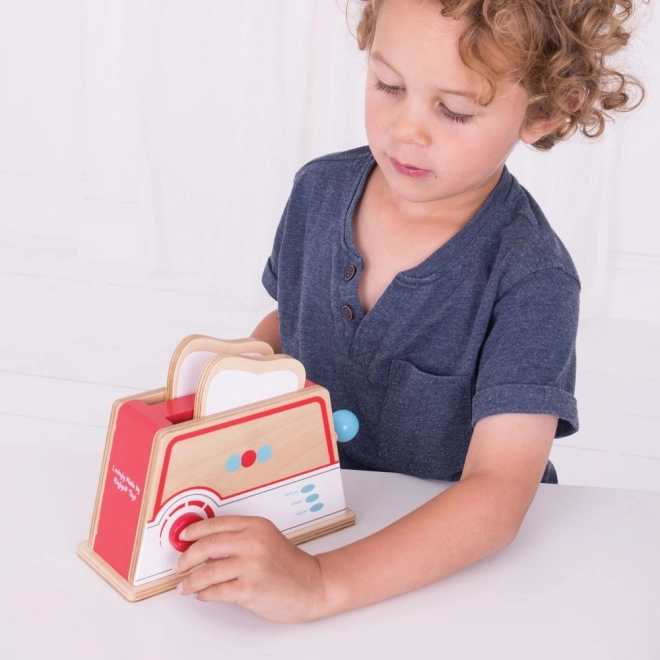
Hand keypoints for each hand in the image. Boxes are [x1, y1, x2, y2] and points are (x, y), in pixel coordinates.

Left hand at [174, 516, 326, 622]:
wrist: (312, 585)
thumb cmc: (288, 564)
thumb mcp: (265, 539)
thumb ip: (239, 537)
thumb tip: (203, 545)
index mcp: (256, 525)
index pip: (216, 524)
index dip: (194, 531)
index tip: (182, 537)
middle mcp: (253, 541)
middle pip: (207, 545)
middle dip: (187, 557)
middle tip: (179, 564)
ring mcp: (252, 565)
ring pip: (208, 571)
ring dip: (191, 580)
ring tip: (185, 585)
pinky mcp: (250, 588)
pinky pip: (216, 591)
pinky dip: (204, 594)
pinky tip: (203, 593)